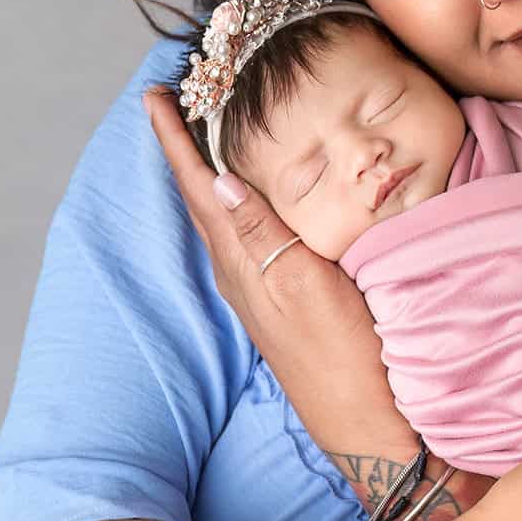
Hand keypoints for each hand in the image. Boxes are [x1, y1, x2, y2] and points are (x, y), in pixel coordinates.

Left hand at [143, 88, 408, 446]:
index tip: (152, 95)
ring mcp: (261, 287)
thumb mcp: (305, 286)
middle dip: (187, 144)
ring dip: (213, 167)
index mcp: (241, 262)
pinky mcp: (286, 297)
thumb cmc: (344, 357)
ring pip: (225, 212)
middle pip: (202, 194)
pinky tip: (259, 192)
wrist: (369, 425)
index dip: (173, 139)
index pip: (197, 187)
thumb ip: (262, 232)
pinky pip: (250, 231)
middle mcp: (241, 272)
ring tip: (210, 128)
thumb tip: (218, 177)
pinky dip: (245, 196)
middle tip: (177, 96)